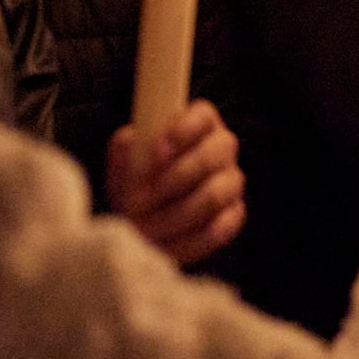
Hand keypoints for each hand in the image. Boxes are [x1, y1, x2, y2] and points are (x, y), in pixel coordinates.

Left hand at [107, 98, 246, 265]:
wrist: (143, 219)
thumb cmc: (136, 180)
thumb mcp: (124, 158)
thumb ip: (127, 146)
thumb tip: (133, 148)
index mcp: (199, 122)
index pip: (203, 115)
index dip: (182, 131)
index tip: (155, 152)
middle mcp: (222, 148)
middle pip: (211, 157)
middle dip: (171, 181)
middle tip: (138, 201)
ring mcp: (231, 182)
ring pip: (213, 196)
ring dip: (172, 216)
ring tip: (143, 228)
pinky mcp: (233, 215)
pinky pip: (219, 228)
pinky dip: (187, 239)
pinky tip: (162, 244)